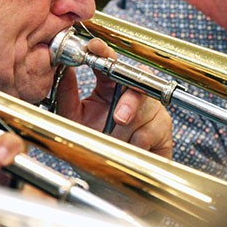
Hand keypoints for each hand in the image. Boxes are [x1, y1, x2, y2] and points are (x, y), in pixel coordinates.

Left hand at [54, 38, 173, 158]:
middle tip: (118, 119)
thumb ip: (67, 95)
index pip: (109, 64)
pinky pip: (154, 131)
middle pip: (138, 83)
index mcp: (110, 88)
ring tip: (115, 145)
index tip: (95, 47)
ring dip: (128, 133)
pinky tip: (129, 151)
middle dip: (129, 102)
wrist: (108, 179)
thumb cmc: (92, 146)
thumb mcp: (73, 119)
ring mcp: (151, 111)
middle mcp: (133, 94)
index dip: (104, 53)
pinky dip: (138, 144)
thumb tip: (63, 67)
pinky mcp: (164, 129)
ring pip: (147, 111)